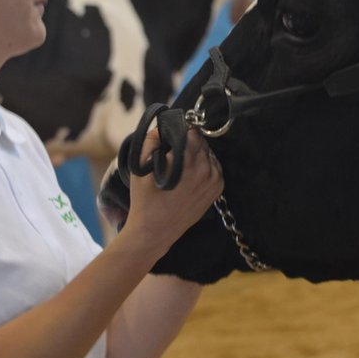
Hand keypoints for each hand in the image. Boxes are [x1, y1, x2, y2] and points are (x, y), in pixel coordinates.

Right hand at [125, 128, 222, 251]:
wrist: (155, 231)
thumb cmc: (144, 200)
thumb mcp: (141, 168)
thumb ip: (150, 141)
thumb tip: (161, 127)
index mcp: (188, 162)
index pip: (192, 132)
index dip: (181, 131)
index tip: (171, 138)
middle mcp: (205, 170)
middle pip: (201, 142)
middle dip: (188, 143)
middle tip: (173, 154)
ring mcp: (214, 180)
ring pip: (208, 153)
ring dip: (196, 154)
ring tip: (180, 167)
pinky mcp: (217, 189)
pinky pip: (214, 166)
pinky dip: (204, 166)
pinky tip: (189, 175)